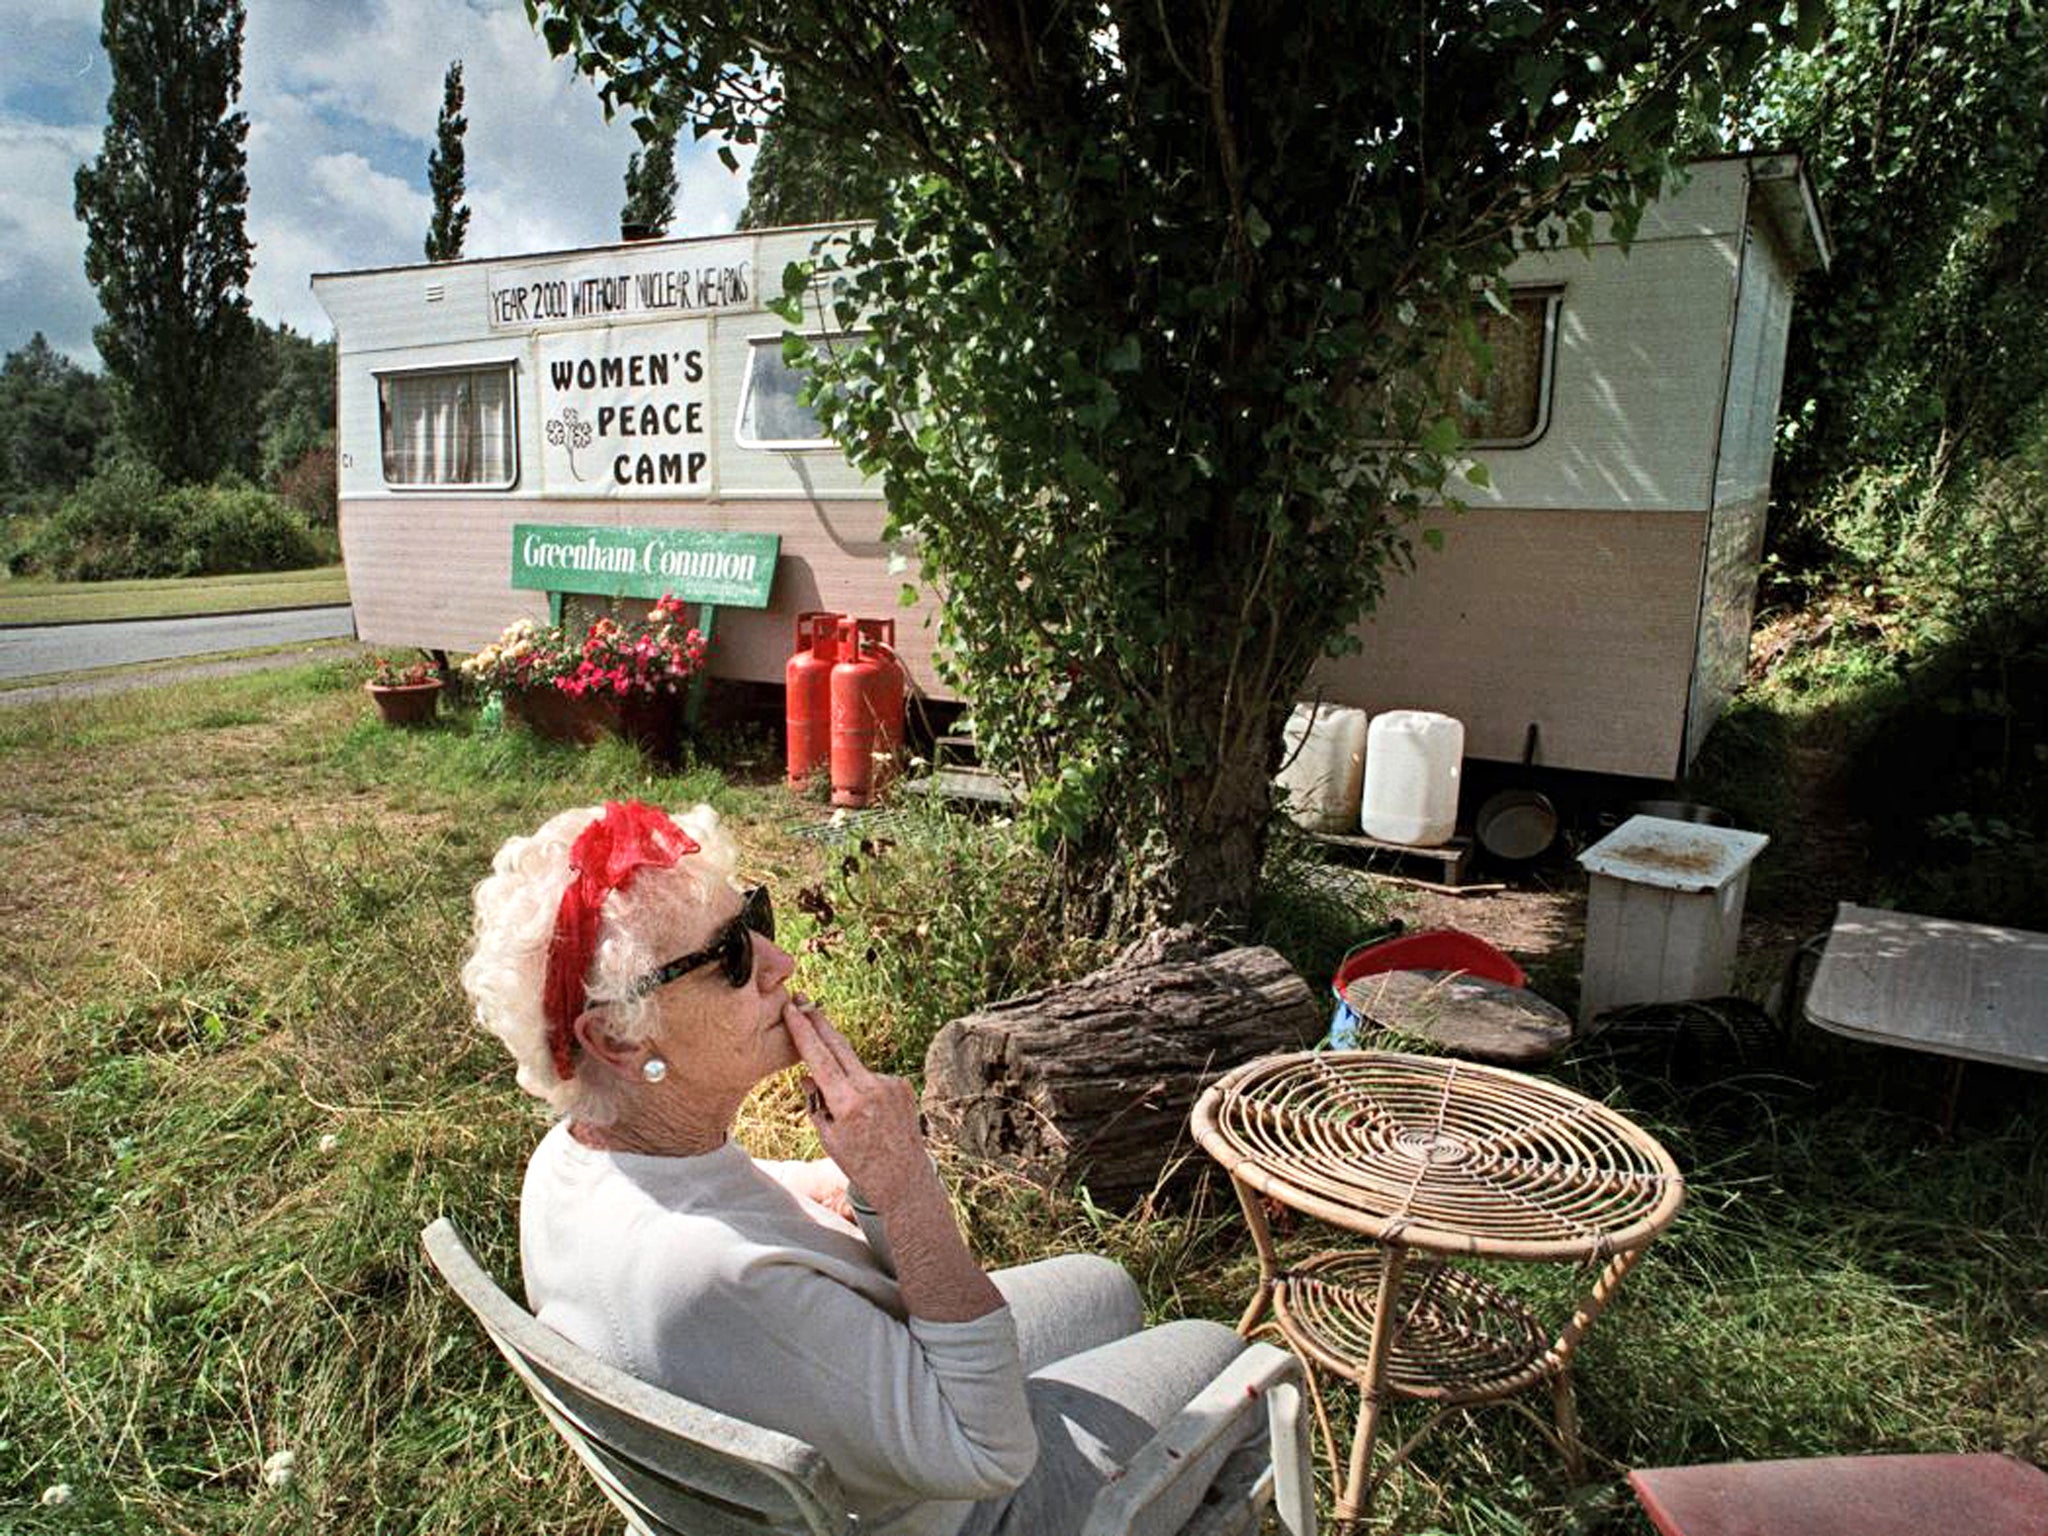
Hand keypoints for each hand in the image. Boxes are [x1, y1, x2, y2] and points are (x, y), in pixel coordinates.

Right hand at [784, 1001, 932, 1210]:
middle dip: (820, 1022)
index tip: (792, 1010)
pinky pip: (873, 1079)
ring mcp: (890, 1084)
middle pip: (839, 1045)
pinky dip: (865, 1089)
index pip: (819, 1058)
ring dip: (845, 1076)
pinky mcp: (903, 1085)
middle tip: (805, 1000)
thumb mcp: (828, 1137)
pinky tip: (872, 1115)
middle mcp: (870, 1087)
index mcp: (847, 1102)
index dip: (803, 1031)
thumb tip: (808, 1074)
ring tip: (854, 1113)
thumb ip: (815, 1101)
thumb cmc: (860, 1163)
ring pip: (856, 1068)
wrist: (903, 1177)